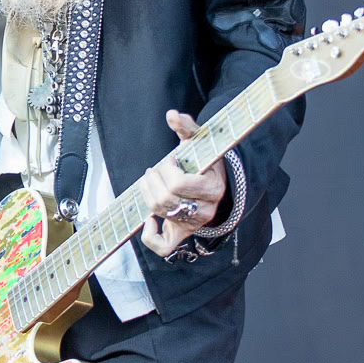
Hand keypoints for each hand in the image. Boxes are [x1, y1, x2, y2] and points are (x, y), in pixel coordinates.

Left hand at [137, 109, 226, 256]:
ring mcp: (194, 224)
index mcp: (212, 188)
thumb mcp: (199, 143)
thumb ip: (187, 127)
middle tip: (153, 171)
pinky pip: (164, 247)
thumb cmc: (204, 163)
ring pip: (159, 213)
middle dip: (152, 179)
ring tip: (150, 181)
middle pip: (165, 198)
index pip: (179, 183)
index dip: (166, 170)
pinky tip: (149, 220)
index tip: (169, 161)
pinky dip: (151, 237)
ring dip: (146, 193)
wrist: (217, 185)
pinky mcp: (182, 234)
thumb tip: (172, 115)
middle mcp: (205, 210)